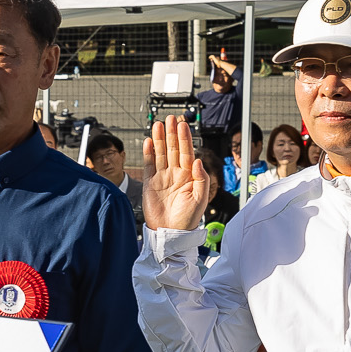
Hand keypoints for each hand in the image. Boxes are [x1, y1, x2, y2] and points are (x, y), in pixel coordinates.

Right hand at [141, 115, 216, 230]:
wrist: (170, 233)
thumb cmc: (187, 219)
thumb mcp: (200, 199)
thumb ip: (201, 179)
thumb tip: (199, 161)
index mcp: (189, 176)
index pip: (187, 153)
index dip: (185, 138)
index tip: (183, 125)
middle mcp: (176, 174)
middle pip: (173, 149)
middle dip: (172, 133)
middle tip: (171, 118)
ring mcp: (162, 178)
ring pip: (160, 154)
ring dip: (159, 139)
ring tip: (158, 124)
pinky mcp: (151, 184)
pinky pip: (149, 165)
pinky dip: (148, 153)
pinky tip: (149, 142)